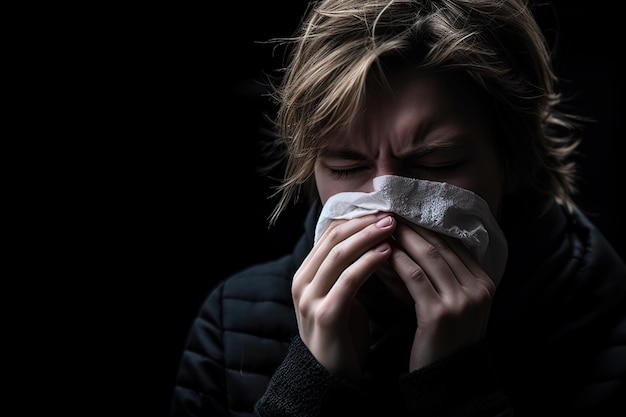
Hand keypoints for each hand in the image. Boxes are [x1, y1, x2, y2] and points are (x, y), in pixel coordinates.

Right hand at [292, 213, 395, 383]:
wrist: (330, 378)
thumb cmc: (341, 334)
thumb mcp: (339, 296)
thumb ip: (346, 271)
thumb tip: (371, 240)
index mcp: (304, 275)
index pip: (329, 235)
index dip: (356, 219)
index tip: (382, 210)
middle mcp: (302, 283)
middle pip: (333, 239)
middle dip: (364, 223)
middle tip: (391, 213)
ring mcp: (310, 299)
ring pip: (339, 255)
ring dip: (368, 237)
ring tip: (392, 227)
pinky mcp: (326, 315)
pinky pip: (349, 280)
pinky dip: (369, 262)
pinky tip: (387, 253)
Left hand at [388, 220, 495, 371]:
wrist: (448, 380)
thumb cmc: (443, 338)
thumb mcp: (450, 302)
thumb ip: (439, 272)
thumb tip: (407, 239)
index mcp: (484, 281)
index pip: (453, 242)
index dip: (426, 224)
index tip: (403, 211)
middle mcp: (479, 287)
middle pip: (441, 244)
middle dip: (413, 225)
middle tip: (387, 210)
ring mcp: (462, 300)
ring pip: (428, 256)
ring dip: (402, 237)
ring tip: (381, 225)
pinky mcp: (440, 313)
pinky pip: (415, 276)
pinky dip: (397, 260)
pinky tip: (381, 251)